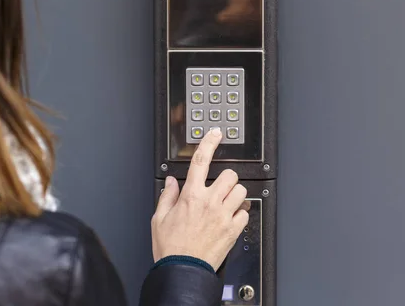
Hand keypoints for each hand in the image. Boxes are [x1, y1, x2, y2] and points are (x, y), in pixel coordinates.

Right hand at [151, 127, 248, 270]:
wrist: (183, 270)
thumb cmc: (170, 248)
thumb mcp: (159, 218)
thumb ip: (167, 196)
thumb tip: (171, 182)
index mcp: (191, 196)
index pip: (201, 161)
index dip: (209, 143)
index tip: (215, 134)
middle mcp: (209, 202)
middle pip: (229, 175)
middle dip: (225, 178)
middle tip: (219, 187)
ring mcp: (224, 216)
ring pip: (240, 191)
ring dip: (234, 194)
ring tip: (225, 203)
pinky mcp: (233, 230)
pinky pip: (245, 213)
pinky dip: (240, 213)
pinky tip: (229, 218)